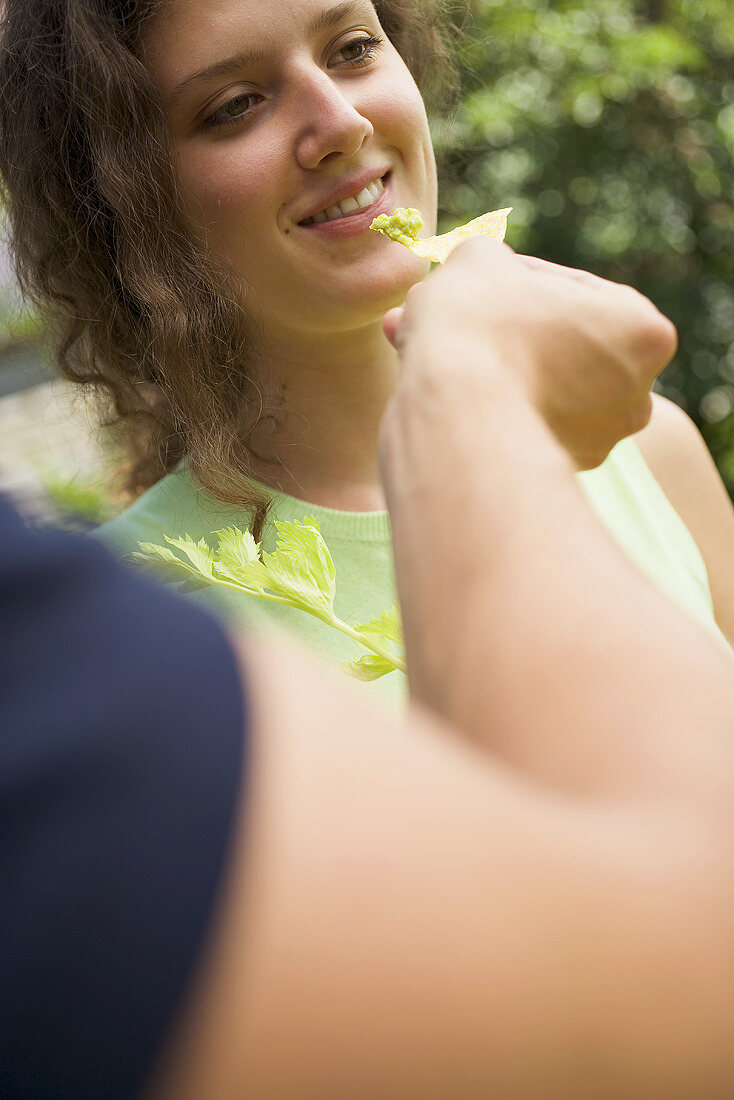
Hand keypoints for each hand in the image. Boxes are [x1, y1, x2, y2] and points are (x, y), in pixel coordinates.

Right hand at [383, 241, 676, 468]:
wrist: (455, 414)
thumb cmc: (478, 324)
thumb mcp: (480, 259)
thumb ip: (492, 262)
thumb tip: (484, 277)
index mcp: (643, 331)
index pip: (569, 289)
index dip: (511, 278)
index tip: (472, 279)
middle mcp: (635, 396)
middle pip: (551, 342)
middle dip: (493, 326)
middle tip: (441, 309)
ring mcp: (597, 443)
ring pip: (528, 384)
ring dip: (479, 362)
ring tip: (420, 344)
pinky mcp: (554, 475)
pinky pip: (513, 424)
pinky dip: (479, 404)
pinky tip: (430, 385)